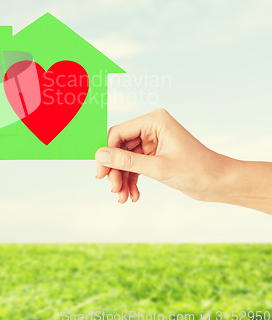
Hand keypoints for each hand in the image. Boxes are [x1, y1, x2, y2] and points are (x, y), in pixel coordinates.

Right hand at [95, 108, 271, 213]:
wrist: (220, 184)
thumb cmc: (196, 170)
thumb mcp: (158, 168)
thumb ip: (127, 162)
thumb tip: (100, 156)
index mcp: (154, 121)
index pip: (119, 133)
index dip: (107, 153)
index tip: (101, 174)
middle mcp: (152, 127)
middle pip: (120, 147)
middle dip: (116, 170)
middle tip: (113, 189)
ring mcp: (153, 141)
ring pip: (126, 159)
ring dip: (122, 178)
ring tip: (123, 198)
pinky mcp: (155, 154)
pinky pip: (135, 166)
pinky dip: (132, 180)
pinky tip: (133, 196)